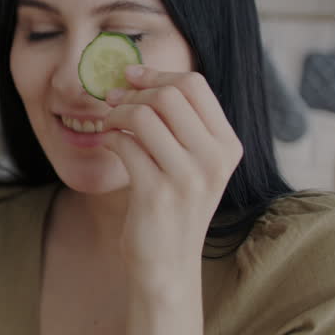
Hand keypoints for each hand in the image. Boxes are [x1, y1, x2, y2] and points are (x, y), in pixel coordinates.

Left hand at [102, 66, 242, 294]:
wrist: (168, 262)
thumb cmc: (174, 204)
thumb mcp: (192, 161)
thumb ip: (178, 121)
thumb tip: (136, 75)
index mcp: (227, 145)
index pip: (195, 85)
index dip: (157, 73)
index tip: (132, 76)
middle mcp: (214, 159)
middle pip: (168, 94)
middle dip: (133, 93)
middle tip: (114, 101)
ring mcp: (188, 177)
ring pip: (142, 116)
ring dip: (116, 114)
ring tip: (109, 124)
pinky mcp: (157, 193)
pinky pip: (124, 144)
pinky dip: (109, 138)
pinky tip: (108, 144)